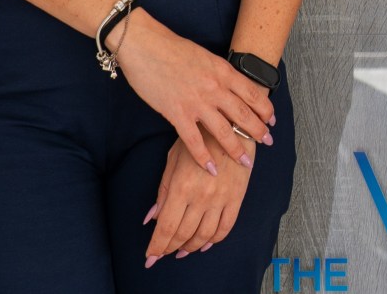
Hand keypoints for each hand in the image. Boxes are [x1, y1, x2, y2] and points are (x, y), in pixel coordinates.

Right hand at [111, 11, 275, 173]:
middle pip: (244, 114)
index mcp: (223, 71)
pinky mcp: (177, 113)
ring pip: (224, 131)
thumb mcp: (205, 57)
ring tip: (245, 162)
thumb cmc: (172, 47)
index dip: (265, 109)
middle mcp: (215, 88)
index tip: (272, 120)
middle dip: (259, 131)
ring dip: (237, 149)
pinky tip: (211, 169)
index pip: (252, 94)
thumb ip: (218, 73)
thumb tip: (230, 88)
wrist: (145, 45)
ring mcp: (197, 102)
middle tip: (268, 142)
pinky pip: (194, 141)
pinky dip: (204, 158)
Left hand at [143, 134, 251, 266]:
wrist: (231, 127)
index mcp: (181, 187)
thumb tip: (151, 218)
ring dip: (191, 247)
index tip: (149, 258)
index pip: (167, 227)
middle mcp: (201, 197)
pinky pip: (226, 227)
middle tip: (162, 255)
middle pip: (183, 235)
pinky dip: (214, 240)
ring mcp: (221, 199)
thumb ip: (163, 191)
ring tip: (181, 251)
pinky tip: (205, 244)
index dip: (157, 246)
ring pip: (204, 235)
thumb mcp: (173, 160)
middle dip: (169, 249)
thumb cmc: (198, 140)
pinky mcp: (237, 198)